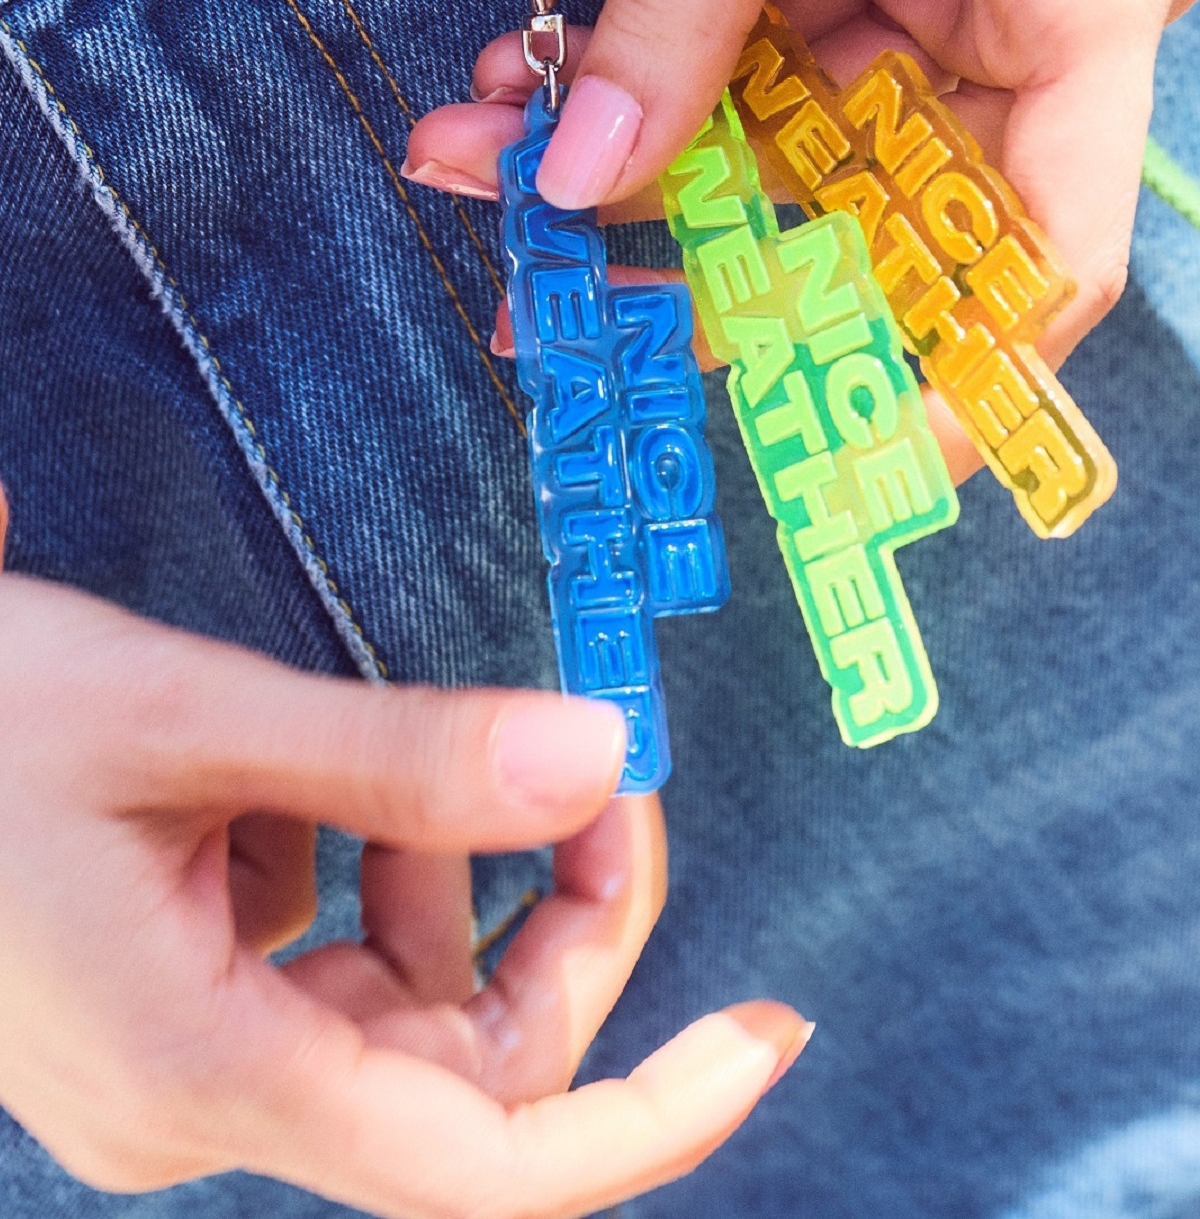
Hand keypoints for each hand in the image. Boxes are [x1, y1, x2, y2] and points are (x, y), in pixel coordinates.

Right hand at [0, 541, 806, 1213]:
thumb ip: (401, 756)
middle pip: (456, 1062)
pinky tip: (295, 780)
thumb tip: (594, 752)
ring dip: (442, 876)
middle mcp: (199, 1102)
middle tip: (594, 777)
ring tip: (405, 759)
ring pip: (393, 1004)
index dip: (644, 1116)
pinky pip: (315, 962)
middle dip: (554, 924)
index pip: (481, 1164)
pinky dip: (351, 864)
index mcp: (207, 1071)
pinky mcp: (163, 1010)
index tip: (761, 1035)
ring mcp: (177, 1065)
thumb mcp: (192, 722)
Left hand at [407, 0, 1199, 475]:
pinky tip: (542, 79)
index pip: (1045, 248)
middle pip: (885, 207)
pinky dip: (667, 71)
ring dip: (652, 152)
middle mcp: (1036, 13)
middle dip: (713, 252)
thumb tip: (574, 182)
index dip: (954, 376)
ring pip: (805, 136)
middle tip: (561, 304)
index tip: (845, 465)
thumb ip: (680, 8)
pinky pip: (774, 54)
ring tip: (490, 157)